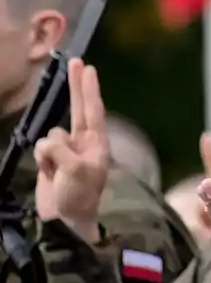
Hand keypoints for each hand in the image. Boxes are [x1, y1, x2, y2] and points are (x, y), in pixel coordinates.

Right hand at [33, 59, 108, 242]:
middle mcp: (83, 142)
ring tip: (57, 172)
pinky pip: (41, 149)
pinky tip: (48, 174)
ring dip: (49, 152)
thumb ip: (63, 151)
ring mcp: (66, 150)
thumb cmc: (80, 197)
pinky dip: (42, 160)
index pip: (93, 110)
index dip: (89, 89)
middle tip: (76, 61)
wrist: (66, 222)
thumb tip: (48, 141)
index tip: (89, 68)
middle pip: (78, 108)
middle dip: (76, 86)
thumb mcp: (78, 172)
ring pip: (50, 135)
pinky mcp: (51, 160)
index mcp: (97, 143)